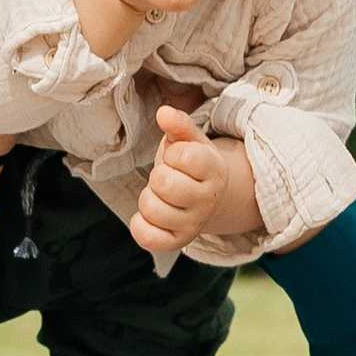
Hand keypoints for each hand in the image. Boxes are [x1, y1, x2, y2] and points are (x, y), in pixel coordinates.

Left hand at [130, 109, 244, 256]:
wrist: (205, 198)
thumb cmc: (191, 165)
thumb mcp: (189, 141)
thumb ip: (178, 125)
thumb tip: (164, 113)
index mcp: (215, 170)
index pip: (182, 156)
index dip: (172, 154)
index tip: (179, 159)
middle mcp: (208, 201)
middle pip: (164, 183)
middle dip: (158, 175)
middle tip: (168, 178)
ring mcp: (193, 224)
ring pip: (151, 209)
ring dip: (149, 198)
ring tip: (162, 196)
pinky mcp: (176, 242)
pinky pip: (147, 237)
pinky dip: (140, 225)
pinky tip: (151, 216)